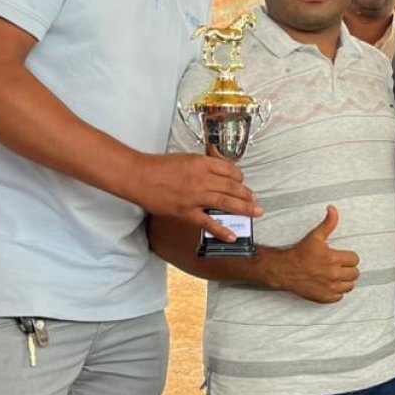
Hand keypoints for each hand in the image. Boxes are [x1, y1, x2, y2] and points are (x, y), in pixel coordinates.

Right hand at [130, 152, 261, 239]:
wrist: (139, 176)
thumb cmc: (158, 166)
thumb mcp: (185, 158)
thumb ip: (202, 165)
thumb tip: (216, 173)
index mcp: (202, 163)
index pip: (229, 170)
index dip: (240, 177)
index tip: (243, 182)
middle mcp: (202, 179)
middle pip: (232, 187)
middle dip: (246, 194)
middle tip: (255, 200)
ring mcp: (195, 197)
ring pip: (226, 202)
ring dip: (244, 208)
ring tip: (255, 212)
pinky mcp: (187, 212)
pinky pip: (208, 223)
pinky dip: (222, 230)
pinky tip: (233, 236)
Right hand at [265, 206, 359, 302]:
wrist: (284, 270)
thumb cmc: (299, 253)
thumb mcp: (315, 236)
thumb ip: (328, 223)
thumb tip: (333, 209)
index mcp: (333, 258)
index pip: (355, 259)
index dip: (348, 257)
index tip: (341, 257)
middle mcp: (333, 274)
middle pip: (355, 273)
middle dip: (348, 269)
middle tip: (338, 266)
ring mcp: (330, 287)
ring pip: (349, 286)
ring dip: (345, 280)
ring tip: (336, 275)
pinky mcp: (324, 297)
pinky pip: (340, 297)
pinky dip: (337, 292)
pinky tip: (330, 284)